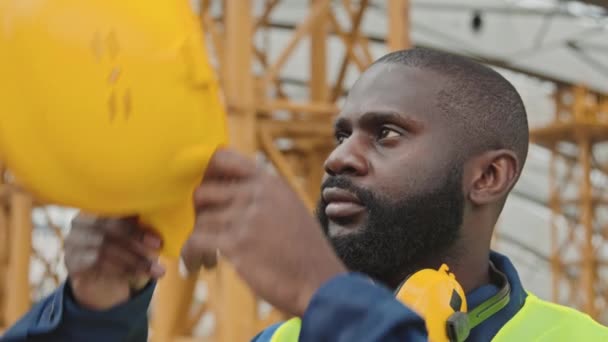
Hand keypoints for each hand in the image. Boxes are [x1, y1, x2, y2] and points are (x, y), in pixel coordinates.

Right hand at [65, 214, 164, 309]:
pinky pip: (96, 265)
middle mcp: (81, 221)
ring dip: (133, 261)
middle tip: (158, 252)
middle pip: (109, 229)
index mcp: (98, 206)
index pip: (116, 210)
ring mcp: (73, 241)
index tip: (158, 241)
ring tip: (156, 270)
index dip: (138, 225)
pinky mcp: (71, 261)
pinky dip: (120, 270)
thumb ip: (143, 224)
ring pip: (104, 249)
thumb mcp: (135, 233)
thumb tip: (166, 218)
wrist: (102, 275)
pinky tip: (137, 275)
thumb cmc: (125, 245)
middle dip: (137, 242)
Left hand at [181, 149, 346, 315]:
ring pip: (200, 220)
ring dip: (197, 242)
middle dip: (198, 215)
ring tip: (208, 259)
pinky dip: (189, 255)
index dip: (206, 175)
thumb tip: (233, 196)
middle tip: (204, 233)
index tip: (206, 197)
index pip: (224, 158)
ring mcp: (246, 217)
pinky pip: (195, 242)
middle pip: (204, 191)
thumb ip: (264, 198)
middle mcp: (258, 194)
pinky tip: (195, 266)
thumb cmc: (306, 253)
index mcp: (271, 183)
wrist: (320, 282)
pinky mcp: (237, 244)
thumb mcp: (291, 211)